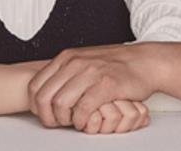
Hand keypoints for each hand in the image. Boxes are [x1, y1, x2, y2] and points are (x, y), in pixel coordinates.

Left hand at [28, 43, 159, 130]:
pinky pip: (83, 109)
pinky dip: (81, 120)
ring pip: (61, 103)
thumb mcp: (83, 60)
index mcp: (66, 57)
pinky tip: (86, 121)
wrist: (144, 61)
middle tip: (56, 123)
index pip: (35, 84)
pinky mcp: (106, 85)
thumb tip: (47, 88)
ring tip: (73, 122)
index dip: (36, 105)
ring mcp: (90, 73)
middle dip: (47, 116)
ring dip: (64, 119)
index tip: (44, 114)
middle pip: (44, 96)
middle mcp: (75, 62)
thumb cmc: (115, 64)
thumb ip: (65, 71)